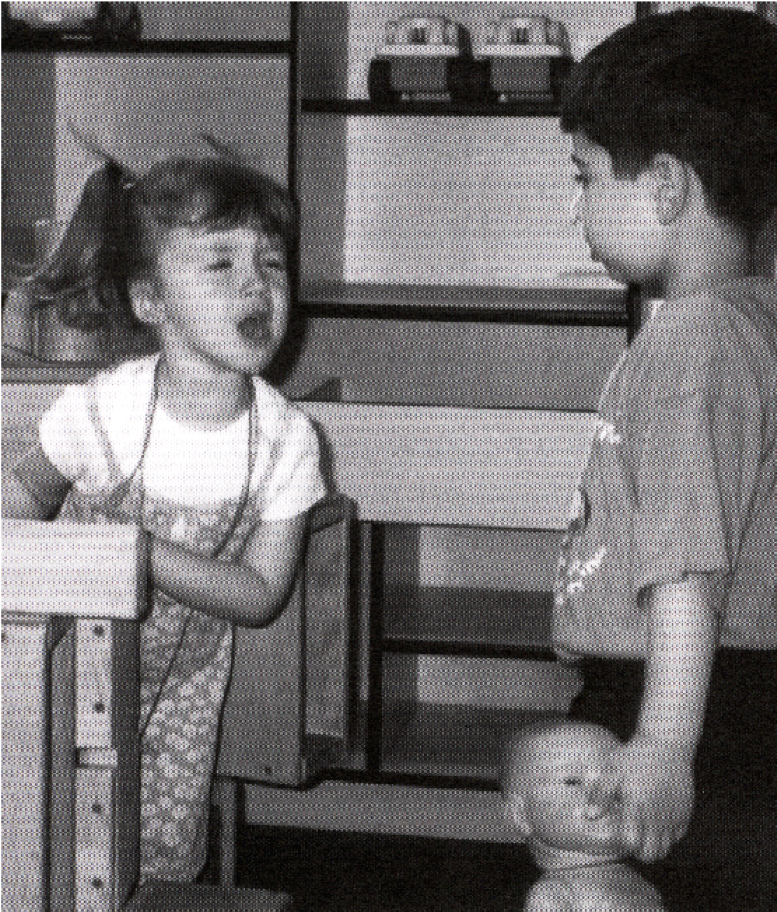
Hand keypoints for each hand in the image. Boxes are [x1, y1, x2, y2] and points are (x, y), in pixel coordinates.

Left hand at [587, 733, 694, 862]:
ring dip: (654, 843)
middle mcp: (657, 816)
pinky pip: (677, 836)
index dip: (624, 842)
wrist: (665, 744)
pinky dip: (668, 833)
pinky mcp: (685, 812)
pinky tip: (657, 818)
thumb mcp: (611, 770)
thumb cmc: (634, 756)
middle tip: (632, 833)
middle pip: (651, 855)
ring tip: (644, 827)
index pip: (632, 844)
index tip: (620, 830)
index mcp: (636, 806)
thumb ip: (599, 795)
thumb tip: (587, 816)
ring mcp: (673, 816)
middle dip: (639, 850)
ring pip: (665, 848)